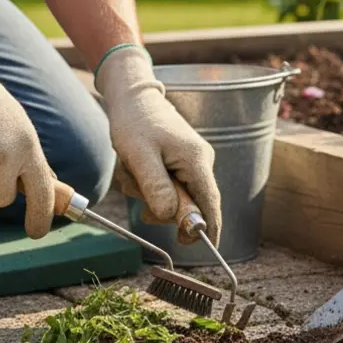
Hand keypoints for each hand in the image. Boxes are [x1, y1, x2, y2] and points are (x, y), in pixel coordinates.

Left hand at [95, 45, 220, 245]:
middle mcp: (200, 163)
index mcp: (197, 161)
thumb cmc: (134, 121)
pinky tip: (134, 168)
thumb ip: (156, 187)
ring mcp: (190, 163)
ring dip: (147, 193)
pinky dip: (146, 184)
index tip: (192, 246)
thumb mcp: (139, 156)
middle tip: (136, 188)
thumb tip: (170, 216)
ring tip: (131, 170)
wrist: (131, 96)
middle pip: (189, 205)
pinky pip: (164, 187)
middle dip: (160, 205)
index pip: (211, 206)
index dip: (206, 231)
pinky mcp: (178, 163)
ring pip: (172, 197)